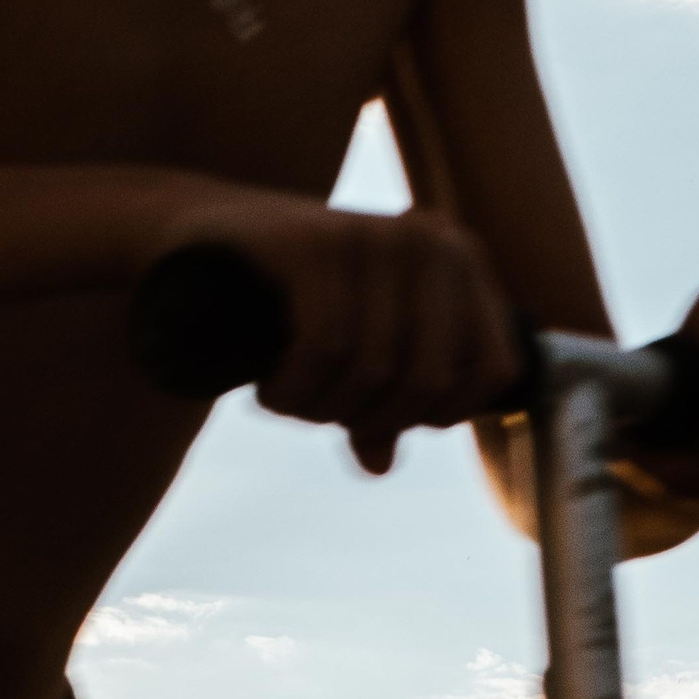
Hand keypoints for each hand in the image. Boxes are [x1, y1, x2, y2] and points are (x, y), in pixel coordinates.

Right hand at [156, 194, 517, 474]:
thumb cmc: (292, 305)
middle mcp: (427, 241)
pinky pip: (323, 348)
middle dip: (370, 419)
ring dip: (320, 410)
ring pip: (371, 370)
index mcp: (460, 264)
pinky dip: (292, 391)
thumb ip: (381, 404)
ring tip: (288, 401)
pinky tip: (268, 392)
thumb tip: (381, 465)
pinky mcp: (313, 244)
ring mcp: (370, 234)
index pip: (493, 371)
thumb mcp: (353, 353)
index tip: (384, 418)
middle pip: (427, 380)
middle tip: (322, 415)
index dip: (439, 416)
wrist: (205, 242)